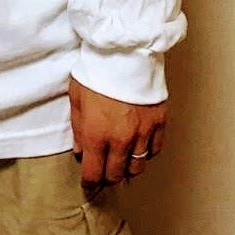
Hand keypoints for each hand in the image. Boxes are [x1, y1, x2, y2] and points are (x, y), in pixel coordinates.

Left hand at [68, 75, 166, 189]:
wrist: (124, 50)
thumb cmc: (97, 68)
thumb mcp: (76, 96)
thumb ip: (77, 127)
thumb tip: (80, 149)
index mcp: (96, 134)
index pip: (93, 173)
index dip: (90, 182)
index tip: (88, 184)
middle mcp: (120, 139)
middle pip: (116, 174)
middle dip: (107, 176)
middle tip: (103, 173)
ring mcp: (142, 132)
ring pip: (137, 166)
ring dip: (128, 168)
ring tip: (122, 163)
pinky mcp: (158, 122)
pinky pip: (155, 150)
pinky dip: (146, 153)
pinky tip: (139, 147)